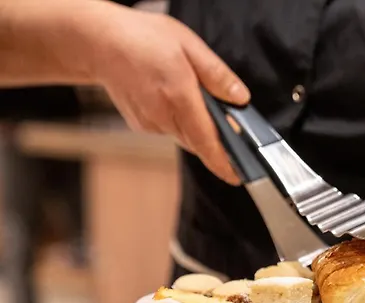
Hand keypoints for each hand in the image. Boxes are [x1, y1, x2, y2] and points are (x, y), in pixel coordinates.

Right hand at [89, 5, 249, 184]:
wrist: (100, 44)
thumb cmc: (142, 39)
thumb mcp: (188, 46)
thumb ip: (216, 75)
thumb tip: (240, 98)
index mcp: (179, 96)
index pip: (207, 141)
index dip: (223, 163)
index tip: (236, 177)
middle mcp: (163, 117)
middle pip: (198, 141)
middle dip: (214, 139)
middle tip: (226, 124)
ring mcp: (150, 124)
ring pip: (184, 136)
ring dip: (195, 125)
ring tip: (190, 96)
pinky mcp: (142, 126)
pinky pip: (169, 129)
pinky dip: (178, 119)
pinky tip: (171, 97)